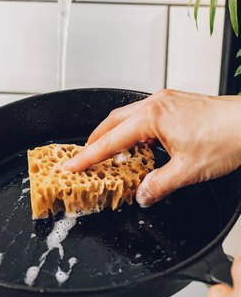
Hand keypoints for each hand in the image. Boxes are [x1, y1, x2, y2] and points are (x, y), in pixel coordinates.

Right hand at [64, 89, 240, 206]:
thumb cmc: (228, 137)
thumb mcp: (188, 170)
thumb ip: (159, 185)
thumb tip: (143, 195)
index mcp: (152, 117)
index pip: (110, 140)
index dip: (88, 156)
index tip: (71, 165)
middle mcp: (156, 103)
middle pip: (113, 121)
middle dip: (96, 140)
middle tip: (85, 158)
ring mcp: (167, 101)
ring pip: (129, 116)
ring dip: (116, 134)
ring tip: (111, 154)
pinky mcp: (177, 103)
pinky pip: (145, 115)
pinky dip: (135, 130)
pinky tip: (141, 144)